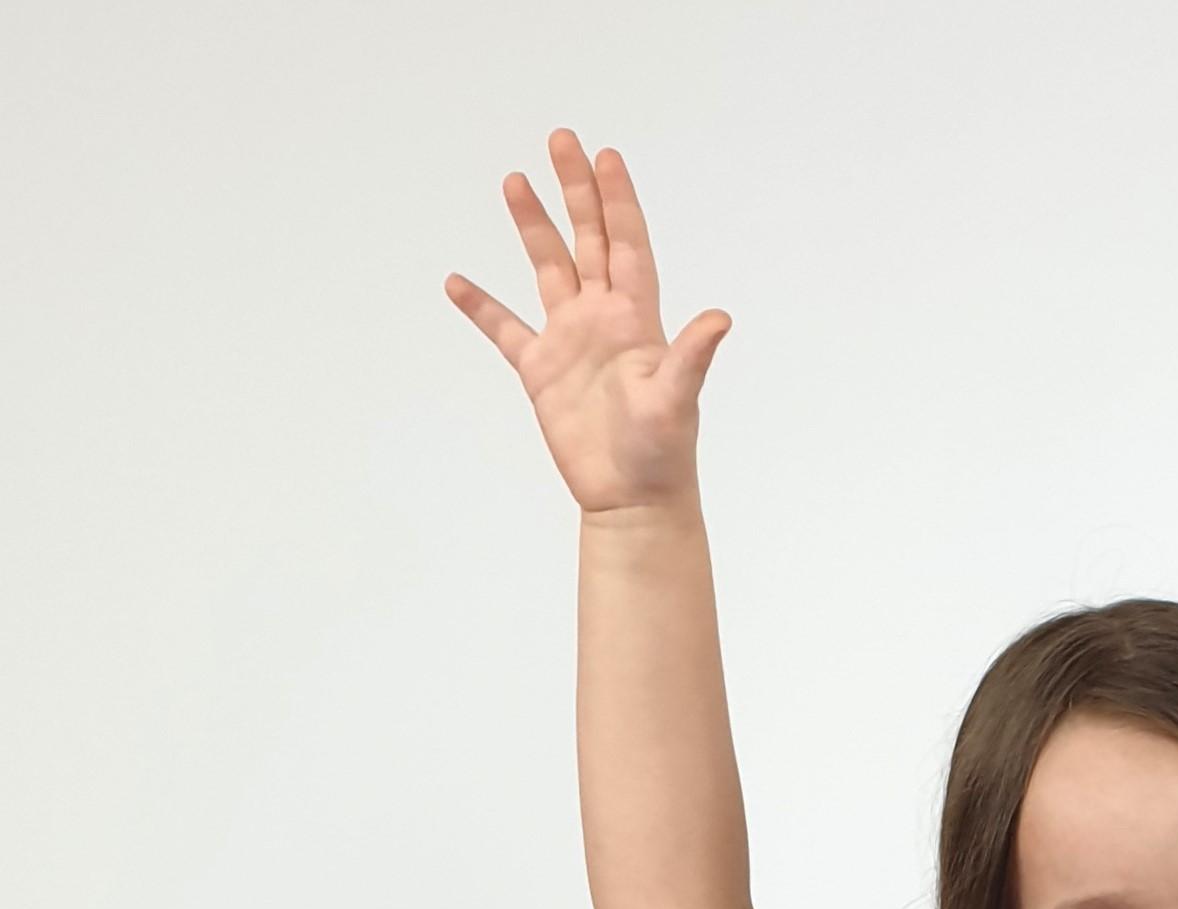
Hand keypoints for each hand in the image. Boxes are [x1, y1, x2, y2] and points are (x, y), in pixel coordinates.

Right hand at [444, 131, 729, 515]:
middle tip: (561, 139)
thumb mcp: (677, 399)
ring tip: (514, 181)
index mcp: (636, 318)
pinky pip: (505, 330)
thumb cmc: (662, 454)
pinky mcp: (543, 372)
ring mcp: (571, 341)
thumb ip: (692, 355)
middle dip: (575, 190)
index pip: (627, 242)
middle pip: (587, 239)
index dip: (618, 199)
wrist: (632, 501)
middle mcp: (603, 318)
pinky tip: (457, 282)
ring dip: (532, 226)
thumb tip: (720, 319)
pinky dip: (482, 307)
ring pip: (548, 268)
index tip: (606, 155)